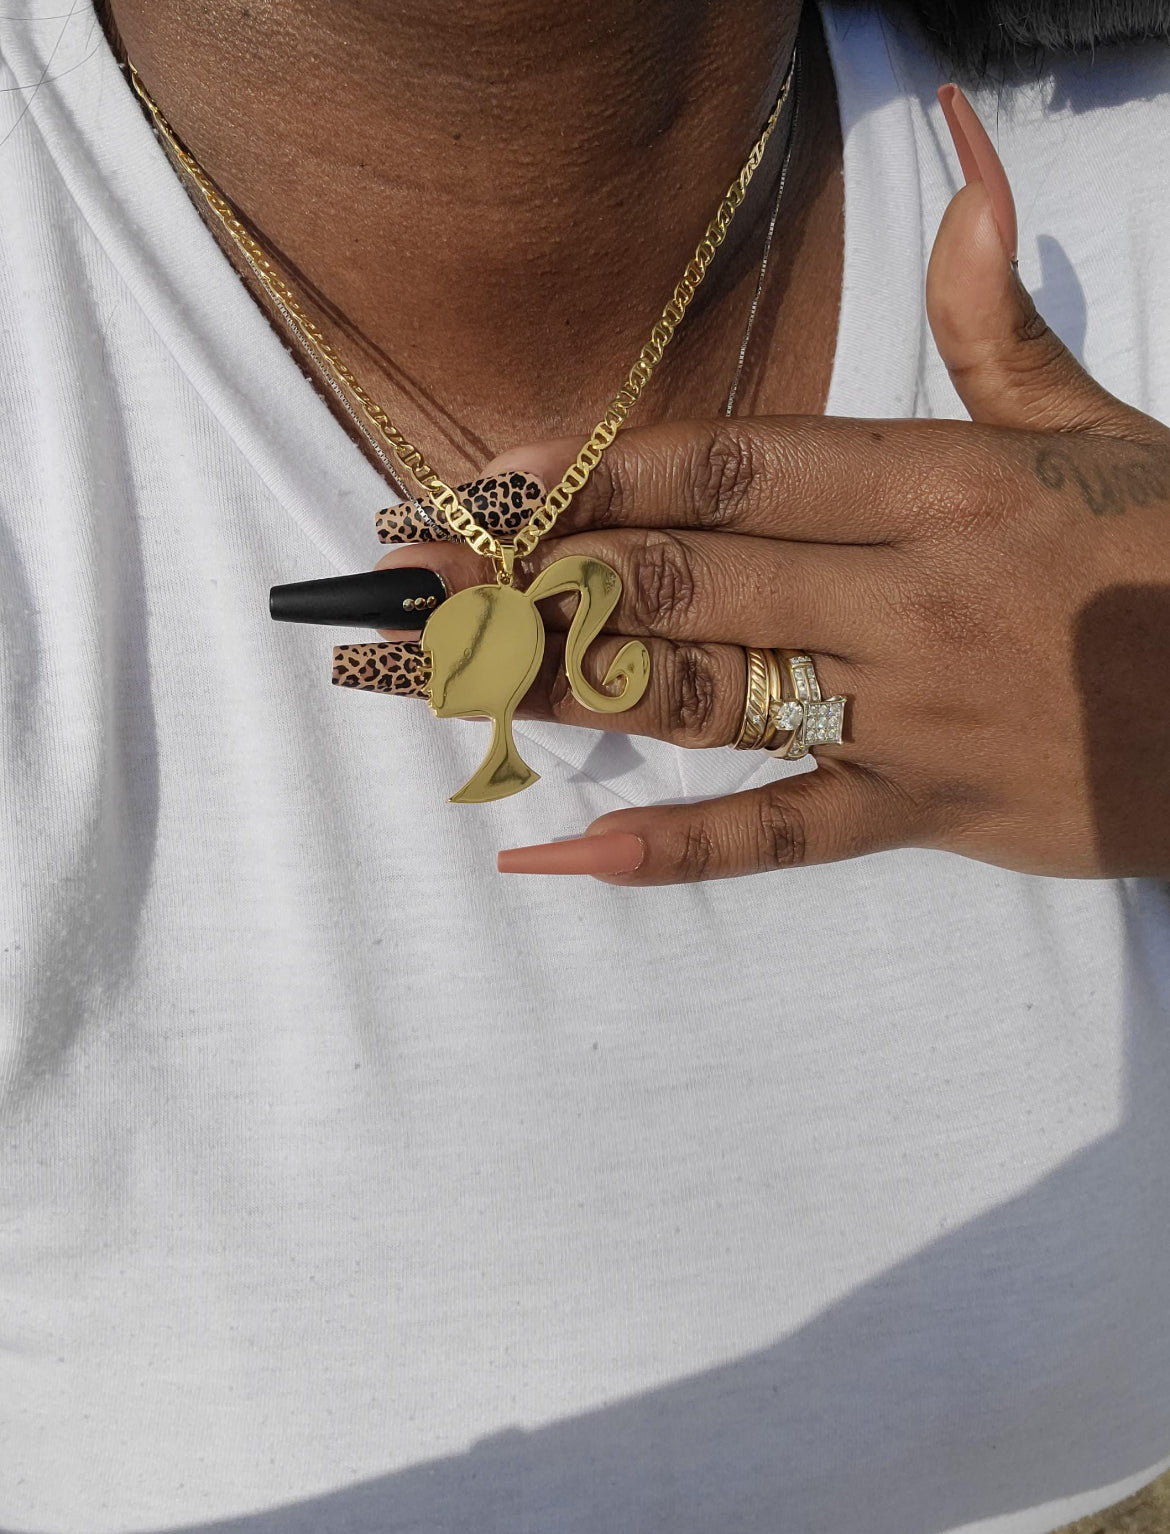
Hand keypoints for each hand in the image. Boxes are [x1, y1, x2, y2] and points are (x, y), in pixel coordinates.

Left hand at [344, 93, 1169, 884]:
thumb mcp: (1090, 423)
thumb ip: (994, 317)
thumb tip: (957, 164)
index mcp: (935, 482)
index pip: (726, 467)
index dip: (589, 474)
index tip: (479, 485)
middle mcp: (901, 592)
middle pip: (679, 580)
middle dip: (530, 577)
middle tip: (404, 586)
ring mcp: (906, 711)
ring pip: (701, 695)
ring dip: (555, 682)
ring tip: (430, 680)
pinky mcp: (922, 812)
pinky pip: (776, 838)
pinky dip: (663, 850)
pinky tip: (555, 854)